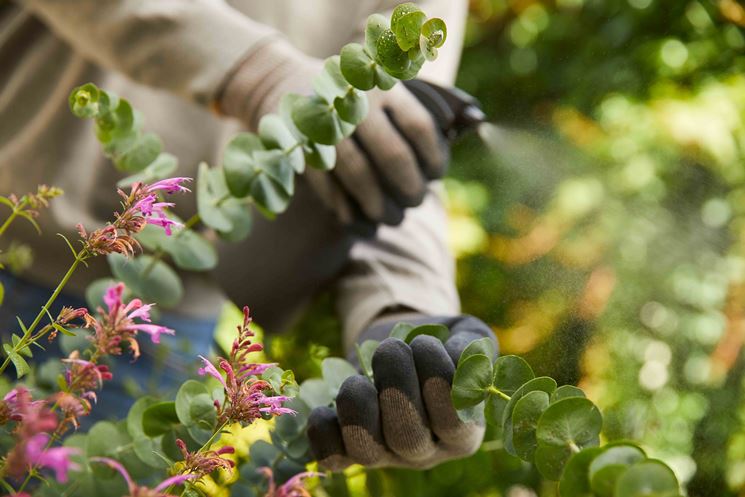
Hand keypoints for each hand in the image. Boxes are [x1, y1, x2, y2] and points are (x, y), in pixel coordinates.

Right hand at [218, 40, 447, 226]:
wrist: (280, 80)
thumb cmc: (346, 94)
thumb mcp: (376, 86)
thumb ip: (407, 113)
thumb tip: (444, 151)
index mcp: (383, 89)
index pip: (419, 127)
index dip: (434, 157)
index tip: (436, 175)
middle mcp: (357, 104)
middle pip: (394, 155)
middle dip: (409, 187)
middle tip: (415, 202)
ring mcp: (327, 126)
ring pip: (359, 173)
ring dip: (377, 203)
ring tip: (388, 218)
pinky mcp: (301, 146)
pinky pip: (327, 183)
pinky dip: (342, 206)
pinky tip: (355, 219)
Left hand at [307, 315, 496, 469]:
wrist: (400, 344)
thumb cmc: (440, 341)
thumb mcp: (466, 334)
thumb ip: (473, 346)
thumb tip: (460, 360)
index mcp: (463, 430)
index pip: (455, 422)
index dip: (438, 381)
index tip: (425, 343)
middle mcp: (425, 451)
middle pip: (408, 439)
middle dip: (395, 385)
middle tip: (392, 349)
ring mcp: (385, 454)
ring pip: (367, 450)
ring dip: (359, 406)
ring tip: (360, 377)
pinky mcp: (348, 449)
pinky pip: (331, 455)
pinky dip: (324, 431)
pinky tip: (327, 404)